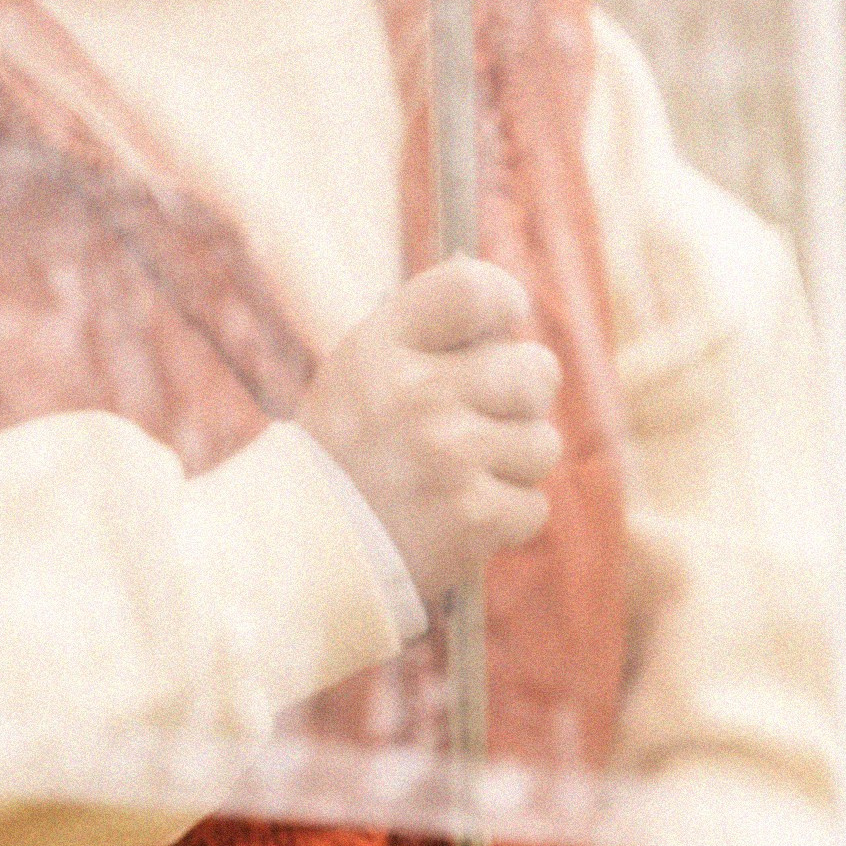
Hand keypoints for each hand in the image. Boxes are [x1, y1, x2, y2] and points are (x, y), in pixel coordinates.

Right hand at [297, 258, 561, 604]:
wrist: (303, 556)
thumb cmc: (346, 456)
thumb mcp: (361, 375)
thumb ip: (427, 336)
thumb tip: (508, 310)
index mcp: (382, 348)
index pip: (473, 288)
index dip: (502, 301)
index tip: (501, 323)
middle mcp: (416, 395)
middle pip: (536, 370)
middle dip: (522, 398)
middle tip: (483, 419)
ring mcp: (448, 456)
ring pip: (542, 444)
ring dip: (511, 466)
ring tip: (458, 479)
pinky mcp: (473, 517)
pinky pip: (533, 506)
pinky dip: (504, 519)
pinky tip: (457, 519)